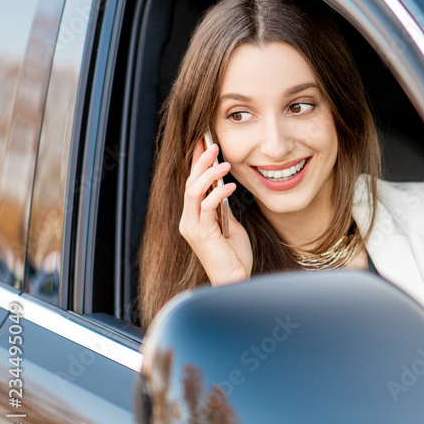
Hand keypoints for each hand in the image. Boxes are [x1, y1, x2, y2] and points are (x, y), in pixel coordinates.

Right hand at [179, 139, 252, 285]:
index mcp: (194, 218)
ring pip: (193, 192)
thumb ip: (223, 209)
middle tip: (212, 145)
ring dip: (208, 175)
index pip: (191, 185)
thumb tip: (224, 190)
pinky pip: (206, 207)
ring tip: (224, 163)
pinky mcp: (201, 234)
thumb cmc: (234, 256)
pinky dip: (218, 194)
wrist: (235, 280)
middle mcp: (188, 221)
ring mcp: (192, 227)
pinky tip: (231, 187)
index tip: (202, 144)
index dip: (195, 163)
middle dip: (200, 162)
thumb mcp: (230, 226)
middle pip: (189, 184)